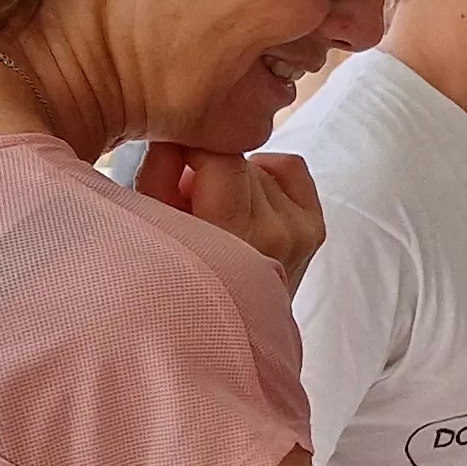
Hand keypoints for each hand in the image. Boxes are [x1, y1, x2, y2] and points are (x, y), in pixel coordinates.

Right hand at [139, 143, 328, 288]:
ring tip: (215, 212)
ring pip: (260, 167)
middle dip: (208, 172)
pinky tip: (243, 199)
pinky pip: (290, 168)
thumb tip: (178, 130)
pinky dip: (265, 174)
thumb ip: (161, 170)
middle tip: (189, 201)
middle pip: (238, 161)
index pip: (220, 155)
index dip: (192, 151)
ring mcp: (300, 232)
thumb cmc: (174, 283)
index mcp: (229, 233)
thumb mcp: (152, 227)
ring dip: (235, 180)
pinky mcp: (314, 230)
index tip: (174, 162)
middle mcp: (274, 232)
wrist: (220, 335)